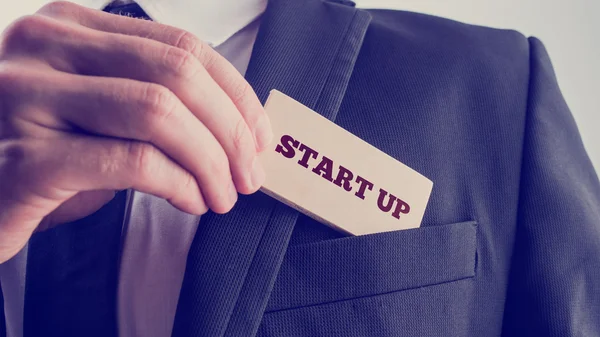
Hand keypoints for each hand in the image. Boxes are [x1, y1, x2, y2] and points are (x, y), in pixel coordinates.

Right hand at [0, 1, 271, 262]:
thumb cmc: (45, 158)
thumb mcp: (101, 113)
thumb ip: (155, 100)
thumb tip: (241, 125)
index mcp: (70, 27)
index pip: (181, 46)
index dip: (236, 93)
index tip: (261, 137)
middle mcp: (44, 46)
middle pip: (177, 73)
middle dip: (231, 130)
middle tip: (250, 174)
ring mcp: (27, 96)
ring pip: (159, 112)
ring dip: (210, 161)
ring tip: (223, 195)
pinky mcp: (25, 158)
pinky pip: (133, 162)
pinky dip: (179, 184)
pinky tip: (190, 202)